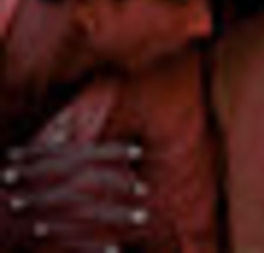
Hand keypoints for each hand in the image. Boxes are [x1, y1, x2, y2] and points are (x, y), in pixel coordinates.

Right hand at [1, 142, 151, 251]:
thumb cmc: (7, 186)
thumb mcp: (27, 162)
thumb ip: (53, 147)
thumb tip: (69, 127)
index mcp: (51, 166)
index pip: (90, 153)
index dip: (116, 151)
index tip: (138, 152)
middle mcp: (54, 186)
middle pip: (98, 183)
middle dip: (124, 185)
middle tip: (144, 190)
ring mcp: (49, 212)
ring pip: (93, 213)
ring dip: (120, 216)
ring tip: (142, 217)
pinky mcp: (43, 238)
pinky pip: (75, 244)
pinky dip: (96, 249)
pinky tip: (116, 250)